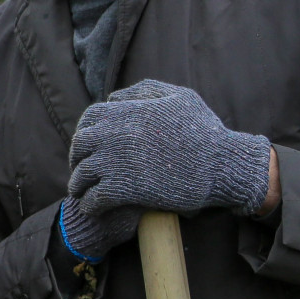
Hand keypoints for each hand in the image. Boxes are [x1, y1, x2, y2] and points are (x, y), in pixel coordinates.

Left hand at [67, 79, 270, 221]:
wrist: (222, 165)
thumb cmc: (206, 131)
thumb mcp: (180, 97)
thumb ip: (146, 90)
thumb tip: (114, 97)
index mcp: (130, 111)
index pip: (91, 117)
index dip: (85, 129)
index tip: (89, 142)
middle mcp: (118, 134)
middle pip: (81, 144)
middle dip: (77, 156)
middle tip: (80, 167)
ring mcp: (119, 162)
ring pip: (83, 173)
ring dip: (78, 183)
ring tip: (80, 191)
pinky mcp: (126, 189)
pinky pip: (95, 197)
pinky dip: (90, 203)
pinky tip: (93, 207)